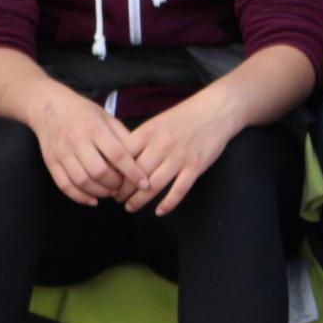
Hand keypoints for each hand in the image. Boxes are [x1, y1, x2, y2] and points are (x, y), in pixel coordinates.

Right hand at [25, 81, 149, 206]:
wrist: (48, 107)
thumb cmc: (83, 113)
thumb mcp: (106, 117)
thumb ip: (122, 137)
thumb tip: (141, 158)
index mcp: (94, 128)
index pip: (118, 154)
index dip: (133, 172)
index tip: (145, 183)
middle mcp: (77, 140)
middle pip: (99, 172)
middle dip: (115, 184)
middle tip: (123, 186)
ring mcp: (62, 153)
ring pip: (82, 181)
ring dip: (100, 192)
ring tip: (110, 192)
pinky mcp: (51, 162)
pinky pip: (65, 186)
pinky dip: (80, 197)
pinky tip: (93, 199)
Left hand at [119, 87, 239, 215]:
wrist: (215, 110)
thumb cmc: (184, 117)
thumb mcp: (156, 122)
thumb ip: (140, 140)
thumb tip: (119, 158)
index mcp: (148, 132)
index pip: (123, 157)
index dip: (112, 173)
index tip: (107, 182)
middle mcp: (161, 145)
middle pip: (135, 175)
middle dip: (123, 191)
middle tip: (117, 199)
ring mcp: (179, 157)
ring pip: (154, 186)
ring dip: (139, 200)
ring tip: (130, 207)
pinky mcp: (195, 166)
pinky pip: (178, 190)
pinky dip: (168, 204)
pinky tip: (159, 211)